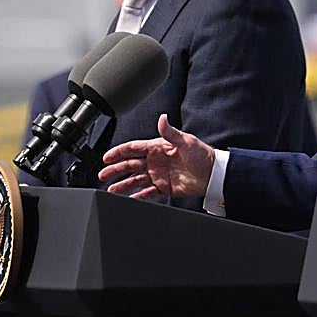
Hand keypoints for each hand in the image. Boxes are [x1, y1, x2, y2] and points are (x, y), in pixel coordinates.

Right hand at [98, 114, 214, 200]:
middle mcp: (156, 161)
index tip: (106, 157)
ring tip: (111, 189)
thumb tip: (162, 117)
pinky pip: (147, 193)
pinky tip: (128, 199)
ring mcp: (159, 174)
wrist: (213, 174)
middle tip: (103, 174)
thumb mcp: (186, 141)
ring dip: (123, 184)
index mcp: (158, 147)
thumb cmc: (202, 155)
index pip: (134, 148)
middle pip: (130, 165)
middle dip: (115, 169)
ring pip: (135, 180)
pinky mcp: (164, 187)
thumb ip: (170, 132)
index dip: (119, 152)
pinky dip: (137, 196)